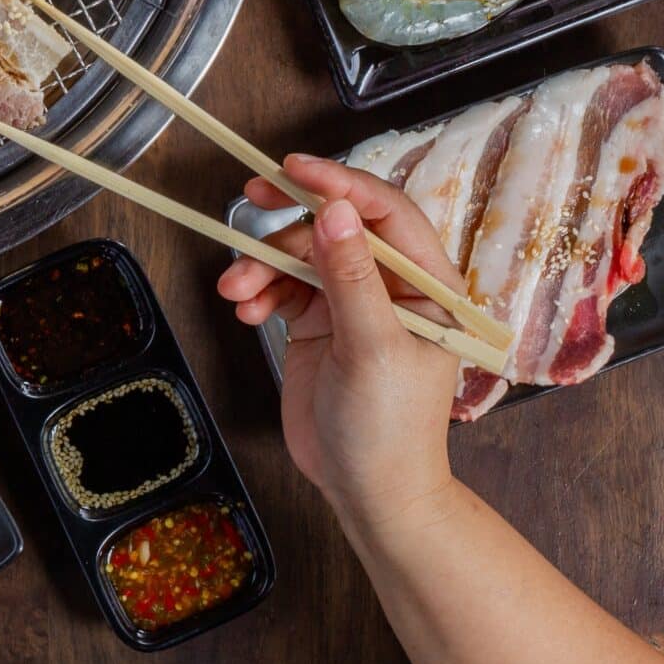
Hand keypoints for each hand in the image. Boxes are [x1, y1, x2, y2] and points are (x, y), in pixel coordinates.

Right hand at [215, 154, 463, 532]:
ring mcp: (351, 303)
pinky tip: (245, 310)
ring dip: (262, 264)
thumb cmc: (390, 429)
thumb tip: (334, 211)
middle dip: (290, 218)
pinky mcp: (318, 324)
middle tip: (250, 198)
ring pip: (300, 255)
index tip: (295, 170)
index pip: (385, 213)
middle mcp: (390, 285)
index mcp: (426, 285)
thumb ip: (351, 277)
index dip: (340, 184)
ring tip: (236, 291)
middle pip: (335, 225)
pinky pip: (282, 286)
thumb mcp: (372, 349)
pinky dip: (258, 291)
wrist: (368, 493)